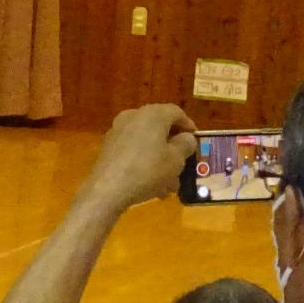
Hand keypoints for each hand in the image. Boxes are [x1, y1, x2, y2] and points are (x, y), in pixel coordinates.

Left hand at [81, 104, 197, 211]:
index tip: (195, 141)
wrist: (108, 190)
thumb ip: (185, 144)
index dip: (188, 126)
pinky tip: (152, 185)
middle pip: (160, 128)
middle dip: (173, 148)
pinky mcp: (108, 147)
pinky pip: (133, 151)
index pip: (176, 112)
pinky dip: (145, 163)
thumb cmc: (148, 170)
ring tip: (169, 185)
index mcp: (153, 114)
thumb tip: (185, 138)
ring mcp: (118, 131)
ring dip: (160, 161)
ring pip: (147, 143)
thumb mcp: (176, 159)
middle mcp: (133, 116)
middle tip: (183, 164)